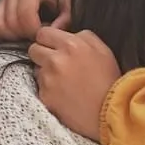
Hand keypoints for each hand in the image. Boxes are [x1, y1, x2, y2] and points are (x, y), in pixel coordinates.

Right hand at [0, 0, 76, 41]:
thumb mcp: (72, 4)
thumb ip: (65, 18)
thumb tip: (52, 32)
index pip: (25, 14)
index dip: (34, 31)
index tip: (46, 37)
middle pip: (10, 22)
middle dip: (25, 35)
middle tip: (39, 38)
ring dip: (11, 36)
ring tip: (29, 36)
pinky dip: (1, 35)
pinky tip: (18, 36)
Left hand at [30, 26, 120, 141]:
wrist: (110, 112)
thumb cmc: (109, 80)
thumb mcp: (103, 50)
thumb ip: (83, 35)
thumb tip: (69, 33)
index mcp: (70, 45)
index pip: (43, 32)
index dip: (48, 39)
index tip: (53, 45)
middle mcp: (56, 60)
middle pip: (33, 49)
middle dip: (43, 54)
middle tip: (56, 63)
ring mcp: (48, 80)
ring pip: (36, 69)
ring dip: (46, 72)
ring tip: (64, 81)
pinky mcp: (45, 97)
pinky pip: (40, 87)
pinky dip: (49, 89)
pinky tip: (63, 94)